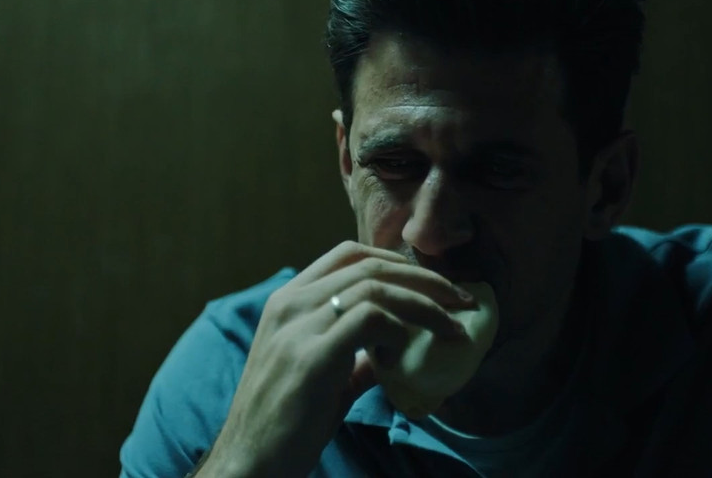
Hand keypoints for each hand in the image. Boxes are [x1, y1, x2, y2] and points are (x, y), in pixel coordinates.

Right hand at [196, 241, 475, 477]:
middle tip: (462, 300)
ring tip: (453, 326)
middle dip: (425, 278)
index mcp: (287, 301)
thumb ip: (355, 356)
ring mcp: (297, 326)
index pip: (348, 255)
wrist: (249, 461)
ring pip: (375, 286)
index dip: (397, 262)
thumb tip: (395, 350)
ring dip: (425, 303)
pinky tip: (410, 351)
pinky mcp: (311, 357)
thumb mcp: (322, 376)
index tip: (433, 283)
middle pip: (369, 264)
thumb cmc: (286, 424)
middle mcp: (289, 304)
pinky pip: (369, 320)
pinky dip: (400, 328)